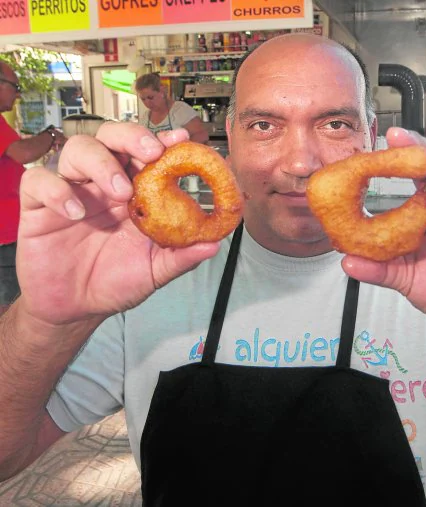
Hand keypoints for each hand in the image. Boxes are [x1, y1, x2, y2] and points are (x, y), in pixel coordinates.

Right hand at [17, 123, 219, 325]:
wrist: (76, 308)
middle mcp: (103, 183)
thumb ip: (181, 257)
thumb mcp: (154, 270)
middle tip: (151, 153)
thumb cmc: (116, 282)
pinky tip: (76, 213)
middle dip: (132, 137)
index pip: (146, 154)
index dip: (162, 142)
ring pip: (77, 149)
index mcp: (134, 192)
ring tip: (120, 191)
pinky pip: (39, 181)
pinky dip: (58, 190)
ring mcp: (72, 190)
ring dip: (102, 163)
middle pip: (112, 137)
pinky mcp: (39, 205)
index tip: (181, 139)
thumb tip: (213, 245)